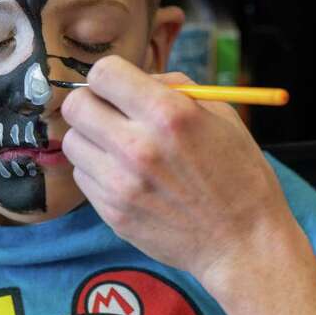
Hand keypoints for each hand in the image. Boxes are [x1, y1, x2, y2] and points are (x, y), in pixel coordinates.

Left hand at [60, 56, 299, 282]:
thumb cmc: (239, 174)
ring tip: (120, 148)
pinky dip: (98, 171)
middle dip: (92, 103)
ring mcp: (121, 183)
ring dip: (91, 139)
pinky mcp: (112, 212)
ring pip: (72, 141)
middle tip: (112, 114)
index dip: (109, 76)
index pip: (103, 72)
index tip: (118, 87)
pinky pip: (82, 177)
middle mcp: (138, 145)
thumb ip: (175, 88)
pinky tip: (127, 176)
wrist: (243, 242)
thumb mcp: (221, 115)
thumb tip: (138, 79)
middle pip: (76, 106)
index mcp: (168, 113)